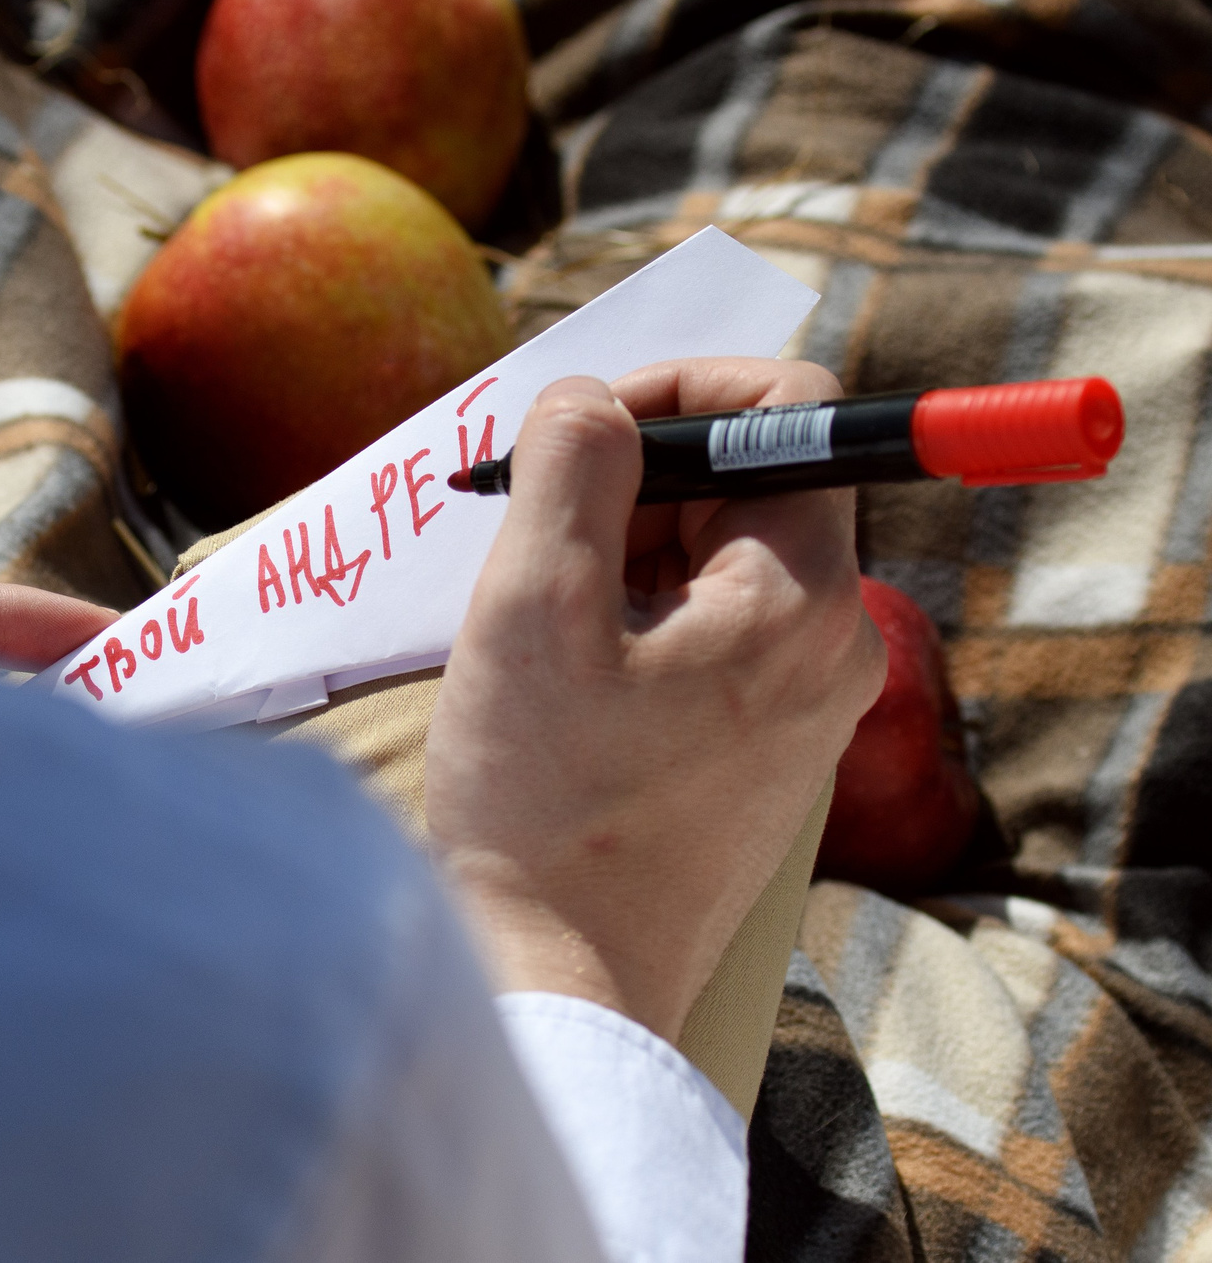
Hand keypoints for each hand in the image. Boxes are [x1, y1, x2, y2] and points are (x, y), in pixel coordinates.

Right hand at [427, 361, 883, 1040]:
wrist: (564, 980)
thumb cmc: (544, 802)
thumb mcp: (532, 604)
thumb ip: (571, 466)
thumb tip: (591, 398)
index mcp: (803, 597)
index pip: (793, 408)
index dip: (682, 385)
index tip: (583, 427)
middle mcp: (835, 645)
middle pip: (749, 481)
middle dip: (633, 478)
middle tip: (530, 528)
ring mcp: (806, 705)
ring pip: (720, 556)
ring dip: (621, 550)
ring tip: (534, 620)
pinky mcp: (763, 750)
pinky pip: (709, 630)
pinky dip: (631, 617)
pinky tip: (559, 674)